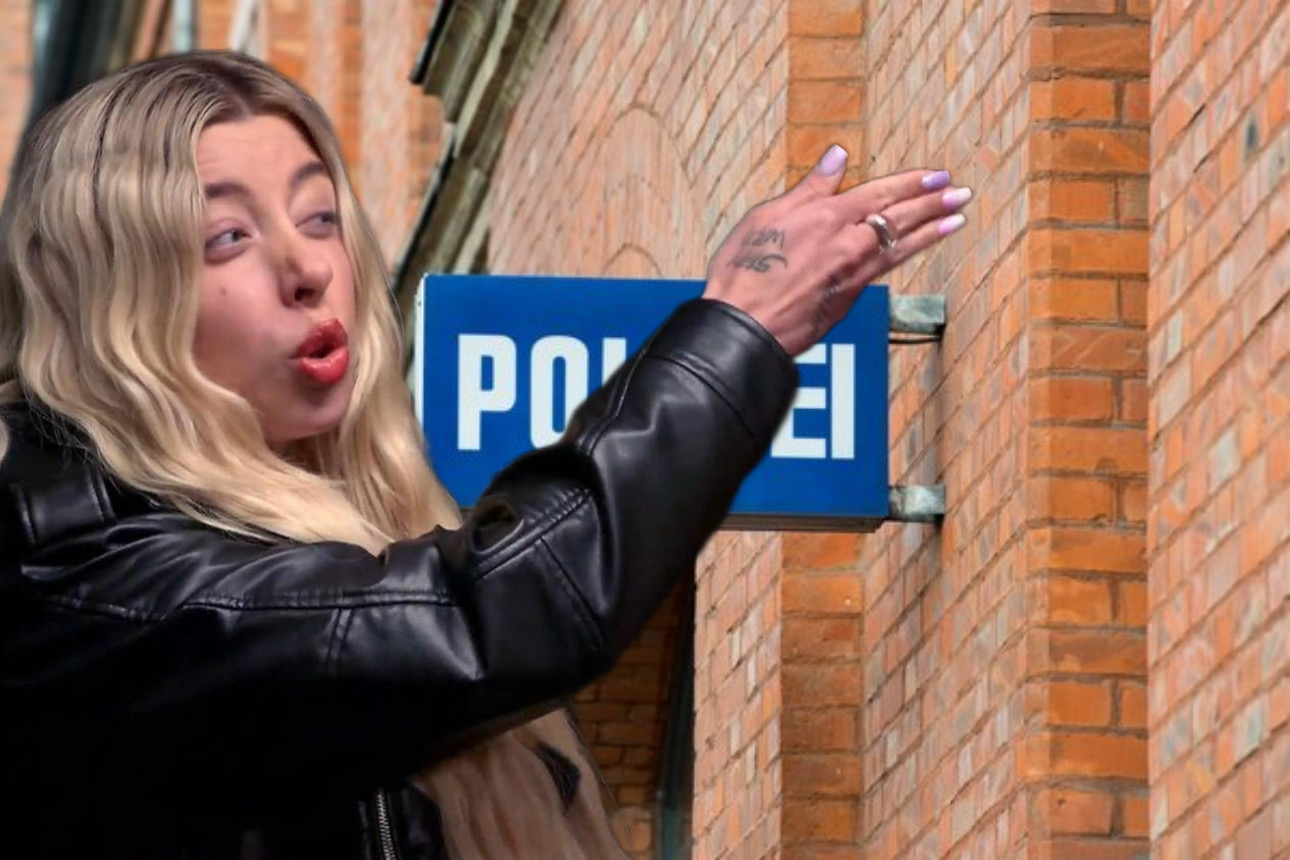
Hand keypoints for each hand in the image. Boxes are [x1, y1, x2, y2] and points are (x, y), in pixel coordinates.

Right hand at [701, 146, 971, 355]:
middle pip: (901, 218)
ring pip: (902, 246)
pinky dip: (908, 254)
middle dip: (934, 204)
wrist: (744, 326)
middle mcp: (850, 244)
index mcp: (829, 217)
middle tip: (960, 193)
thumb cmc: (745, 272)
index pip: (882, 193)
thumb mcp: (768, 216)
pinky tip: (917, 248)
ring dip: (933, 230)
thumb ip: (810, 188)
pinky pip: (887, 268)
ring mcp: (854, 274)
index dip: (913, 184)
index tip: (937, 176)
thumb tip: (836, 157)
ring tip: (958, 219)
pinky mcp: (850, 299)